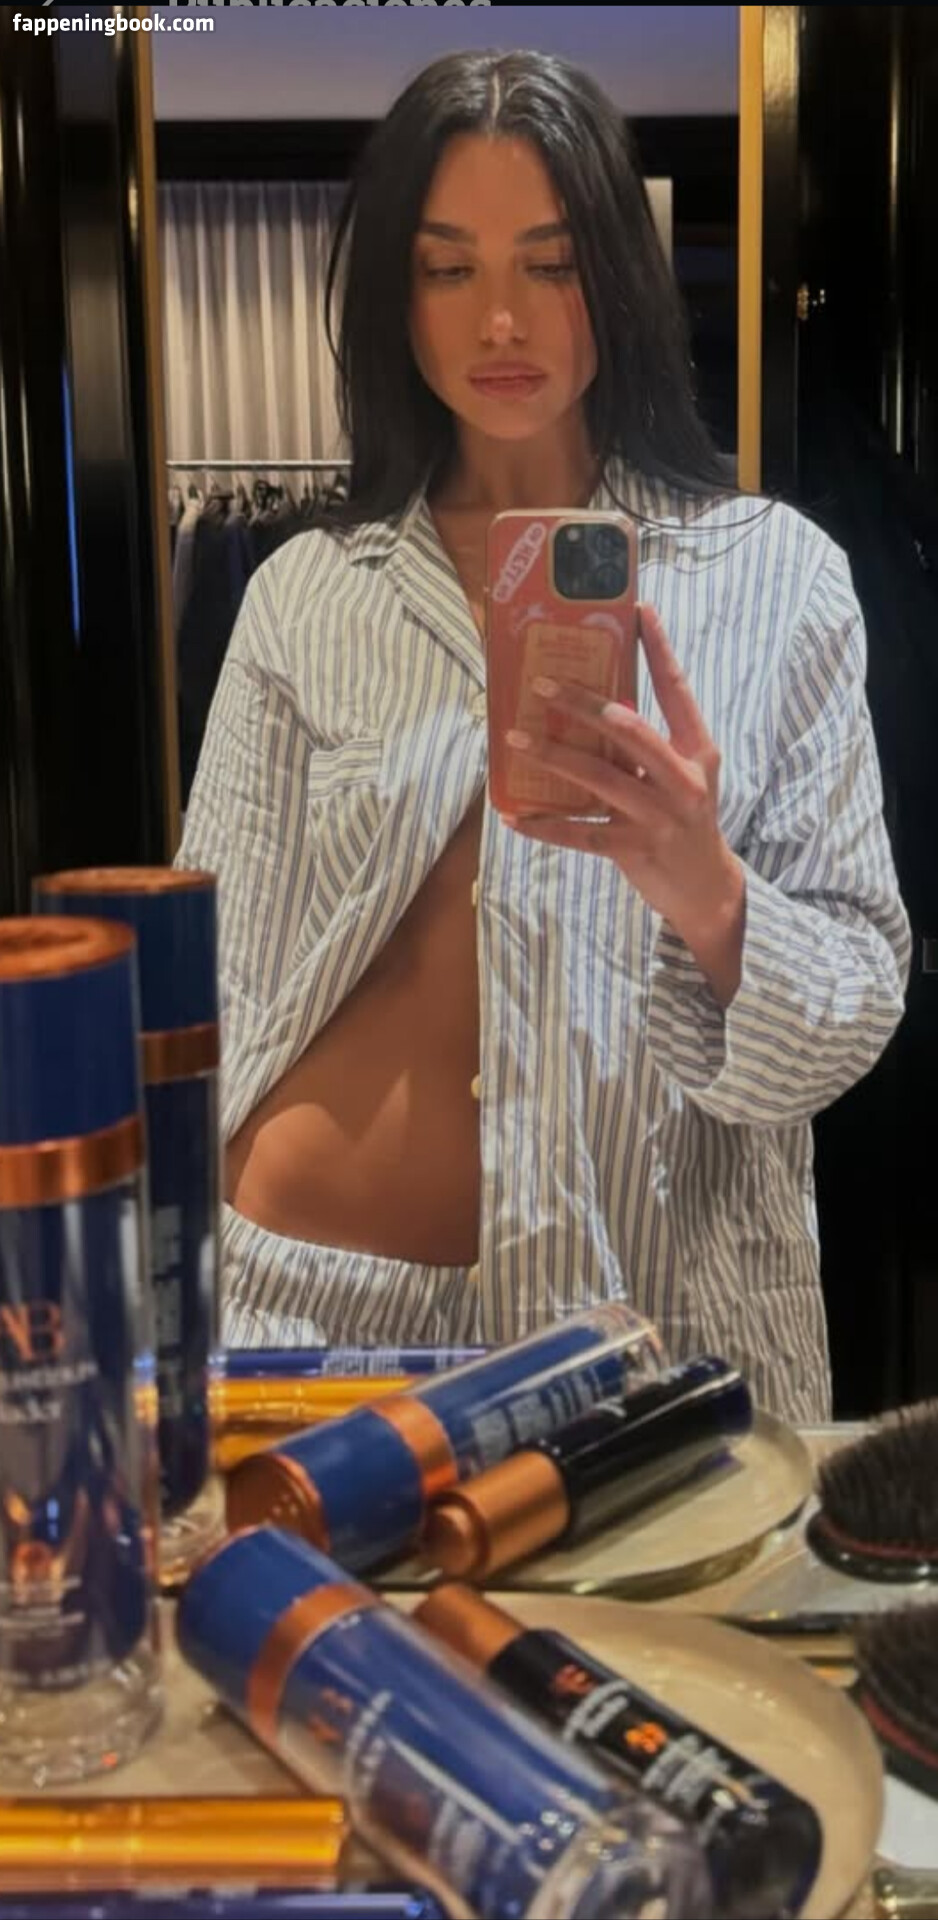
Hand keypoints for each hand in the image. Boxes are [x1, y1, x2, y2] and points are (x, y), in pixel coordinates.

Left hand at [502, 604, 745, 1005]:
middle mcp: (682, 779)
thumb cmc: (685, 820)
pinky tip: (514, 817)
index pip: (678, 689)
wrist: (708, 889)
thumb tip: (596, 706)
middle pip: (629, 730)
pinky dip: (545, 827)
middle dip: (584, 704)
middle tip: (542, 684)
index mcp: (696, 750)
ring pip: (599, 778)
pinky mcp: (635, 850)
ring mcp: (659, 816)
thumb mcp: (682, 775)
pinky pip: (581, 834)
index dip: (659, 649)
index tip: (640, 610)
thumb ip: (648, 745)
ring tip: (516, 739)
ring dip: (554, 756)